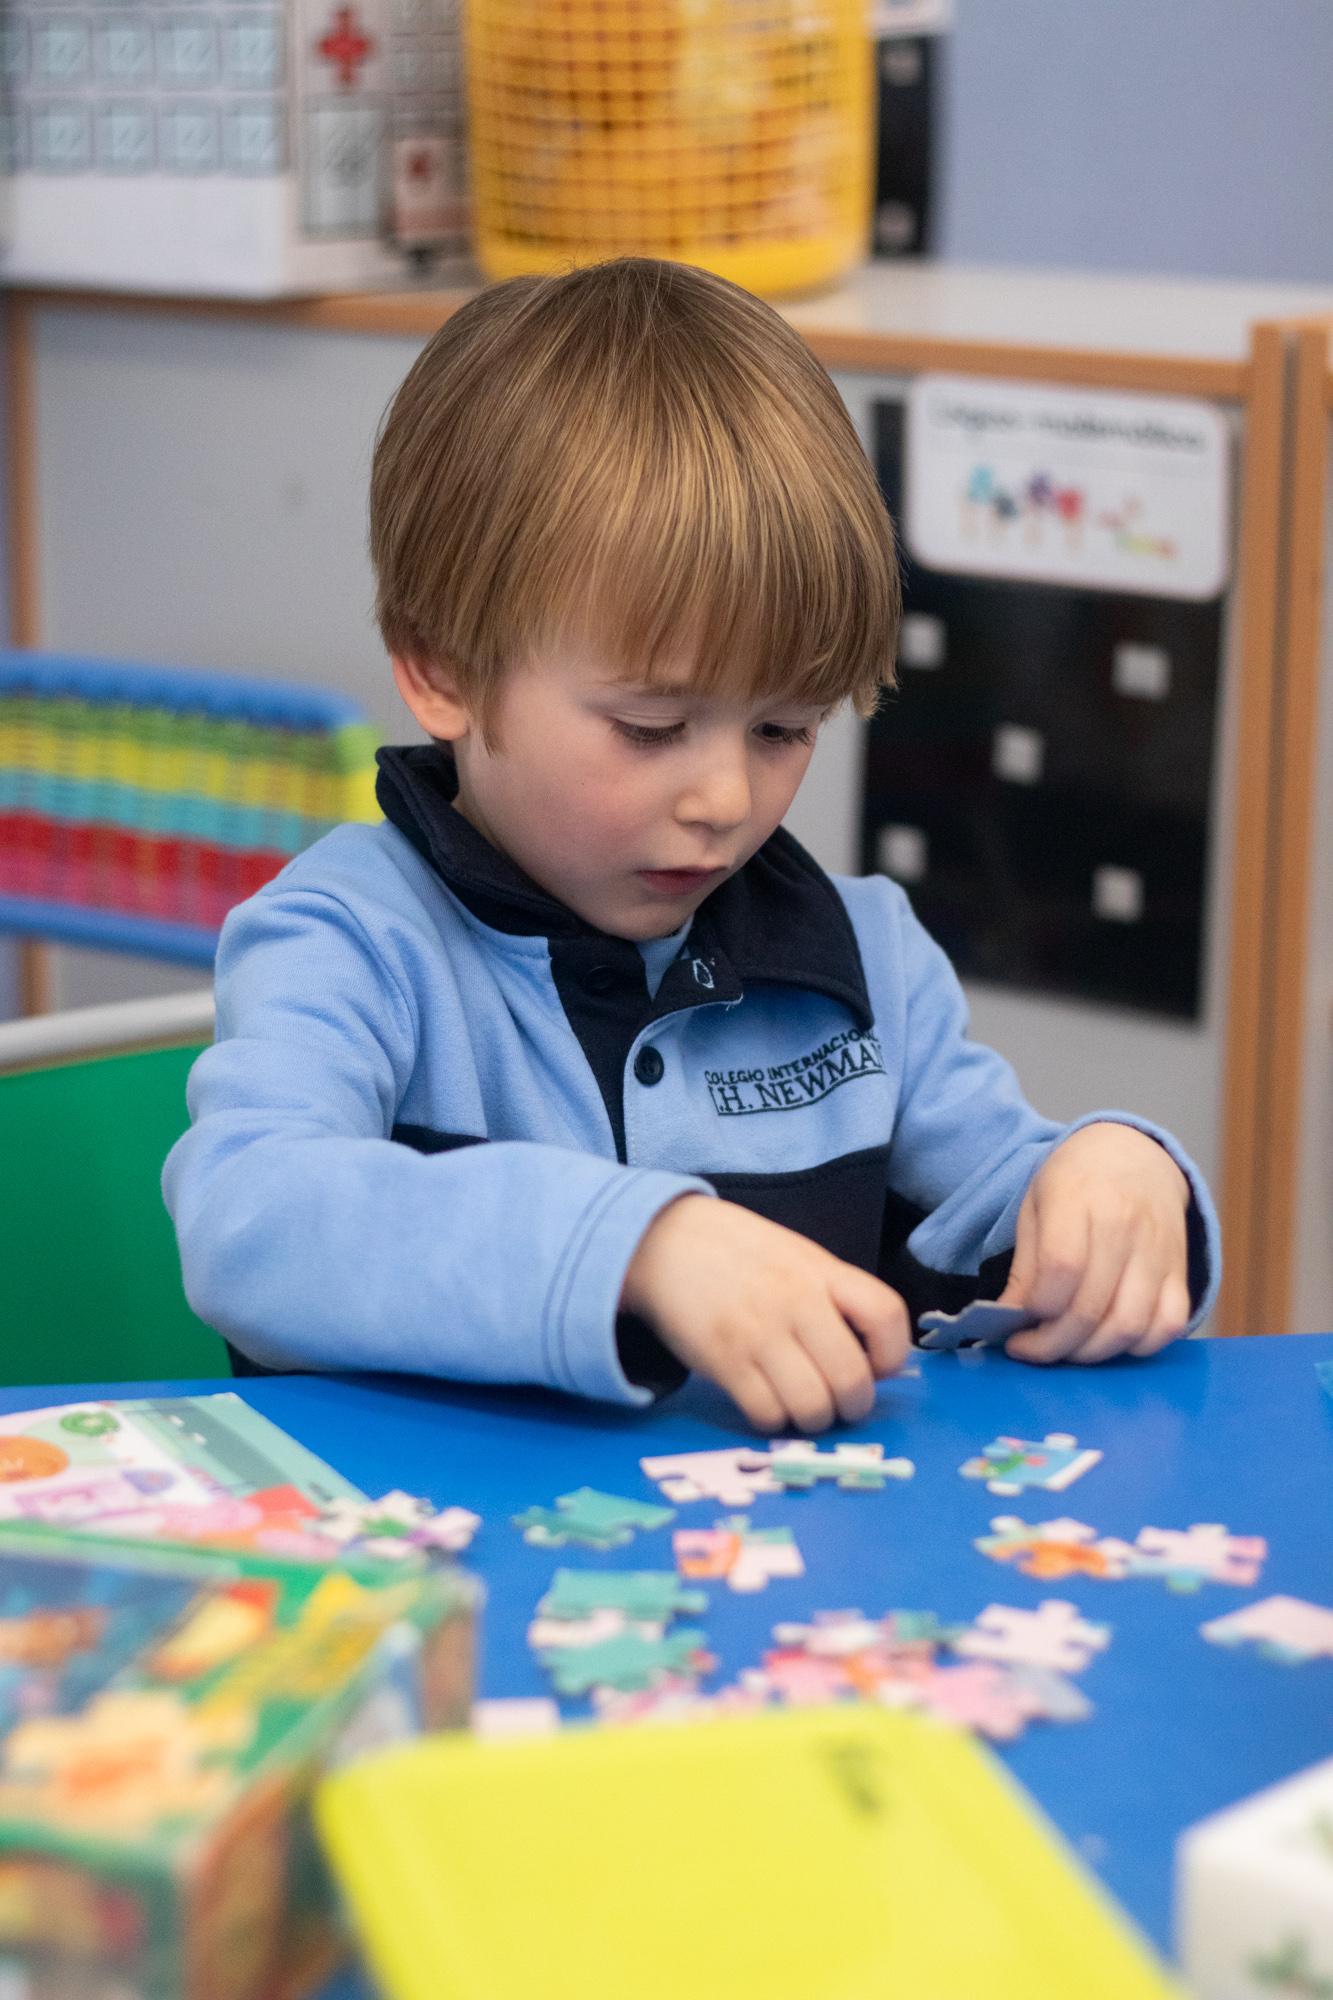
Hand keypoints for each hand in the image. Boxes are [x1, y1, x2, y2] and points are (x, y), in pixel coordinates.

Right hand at [621, 1195, 909, 1431]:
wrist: (665, 1240)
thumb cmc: (740, 1254)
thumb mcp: (798, 1257)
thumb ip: (836, 1298)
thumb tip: (875, 1362)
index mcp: (823, 1271)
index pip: (885, 1314)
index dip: (893, 1353)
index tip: (878, 1366)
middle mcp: (797, 1301)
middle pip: (852, 1378)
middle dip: (854, 1405)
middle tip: (840, 1402)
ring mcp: (758, 1332)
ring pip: (812, 1406)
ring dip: (815, 1419)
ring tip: (803, 1405)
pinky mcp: (723, 1360)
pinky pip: (767, 1413)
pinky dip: (774, 1420)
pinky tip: (768, 1403)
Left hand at [998, 1123, 1190, 1364]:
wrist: (1133, 1155)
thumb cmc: (1074, 1183)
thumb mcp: (1035, 1206)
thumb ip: (1025, 1265)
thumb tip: (1008, 1318)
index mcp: (1078, 1200)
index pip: (1060, 1269)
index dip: (1034, 1308)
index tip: (1014, 1324)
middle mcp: (1124, 1226)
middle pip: (1090, 1308)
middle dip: (1052, 1345)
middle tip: (1031, 1349)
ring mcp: (1157, 1251)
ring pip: (1129, 1326)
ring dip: (1091, 1353)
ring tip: (1066, 1348)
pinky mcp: (1180, 1271)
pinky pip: (1168, 1325)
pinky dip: (1137, 1347)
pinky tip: (1107, 1340)